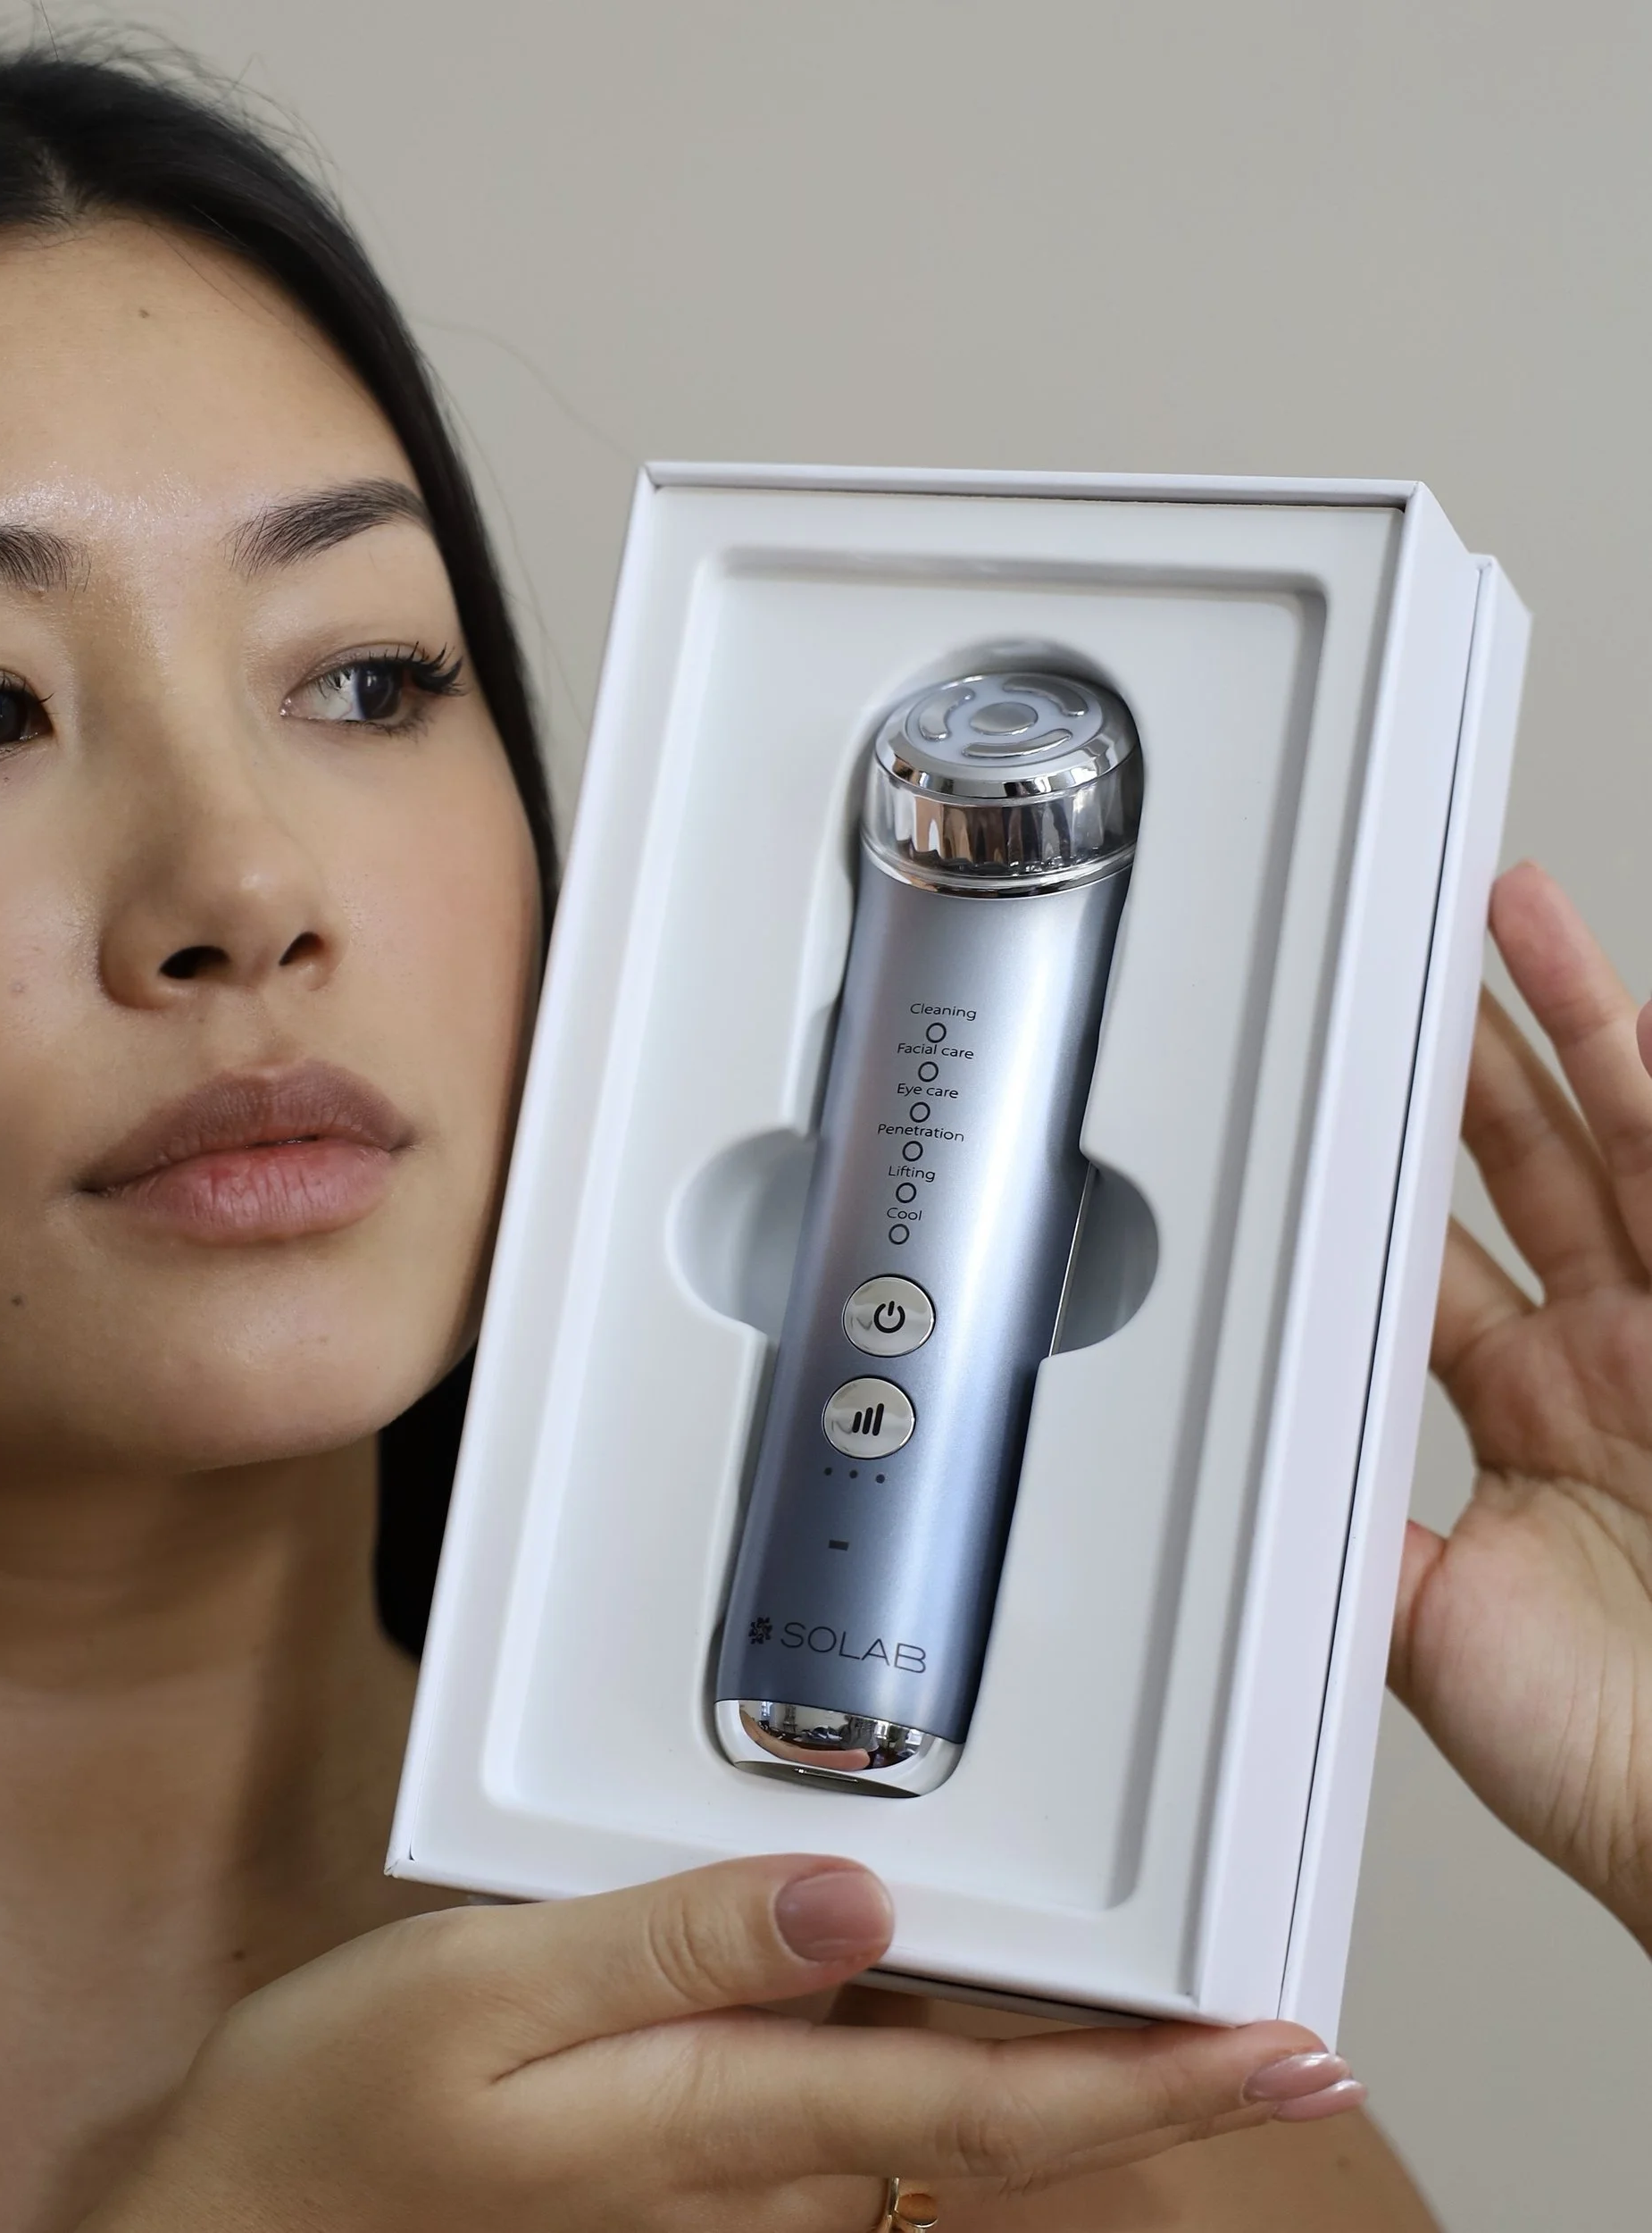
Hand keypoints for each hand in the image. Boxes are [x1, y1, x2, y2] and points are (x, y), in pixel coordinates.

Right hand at [79, 1854, 1352, 2230]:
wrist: (243, 2225)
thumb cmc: (341, 2110)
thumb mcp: (487, 1992)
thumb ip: (675, 1942)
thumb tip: (851, 1898)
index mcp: (720, 2119)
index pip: (988, 2110)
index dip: (1154, 2086)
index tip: (1286, 2052)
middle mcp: (752, 2173)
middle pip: (983, 2112)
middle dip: (1136, 2071)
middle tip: (1267, 2018)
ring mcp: (723, 2185)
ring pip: (918, 2106)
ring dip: (1031, 2052)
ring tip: (1137, 1980)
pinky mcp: (686, 2167)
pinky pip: (839, 2101)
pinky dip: (918, 2041)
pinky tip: (922, 1975)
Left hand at [1393, 860, 1651, 1947]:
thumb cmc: (1605, 1757)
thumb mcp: (1420, 1623)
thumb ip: (1342, 1520)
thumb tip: (1229, 1462)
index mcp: (1529, 1416)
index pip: (1434, 1254)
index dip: (1386, 1169)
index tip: (1334, 1094)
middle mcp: (1614, 1363)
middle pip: (1528, 1170)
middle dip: (1473, 1061)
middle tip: (1417, 957)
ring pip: (1623, 1143)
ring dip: (1571, 1029)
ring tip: (1516, 920)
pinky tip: (1639, 1015)